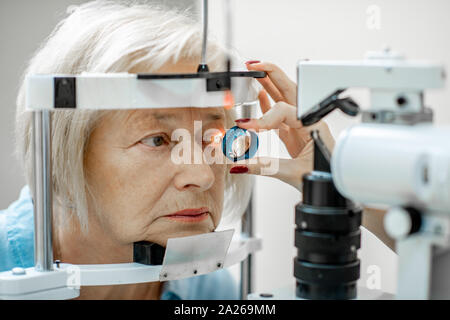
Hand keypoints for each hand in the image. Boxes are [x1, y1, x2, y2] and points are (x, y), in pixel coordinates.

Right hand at [228, 61, 334, 189]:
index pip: (283, 111)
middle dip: (270, 74)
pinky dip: (269, 104)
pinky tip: (261, 96)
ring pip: (283, 100)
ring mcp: (301, 126)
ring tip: (254, 74)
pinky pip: (280, 114)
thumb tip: (240, 165)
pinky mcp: (295, 135)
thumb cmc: (325, 178)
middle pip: (288, 89)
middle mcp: (308, 121)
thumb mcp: (293, 173)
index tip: (244, 126)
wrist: (335, 187)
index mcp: (312, 125)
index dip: (262, 117)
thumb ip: (264, 168)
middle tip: (253, 65)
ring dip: (268, 85)